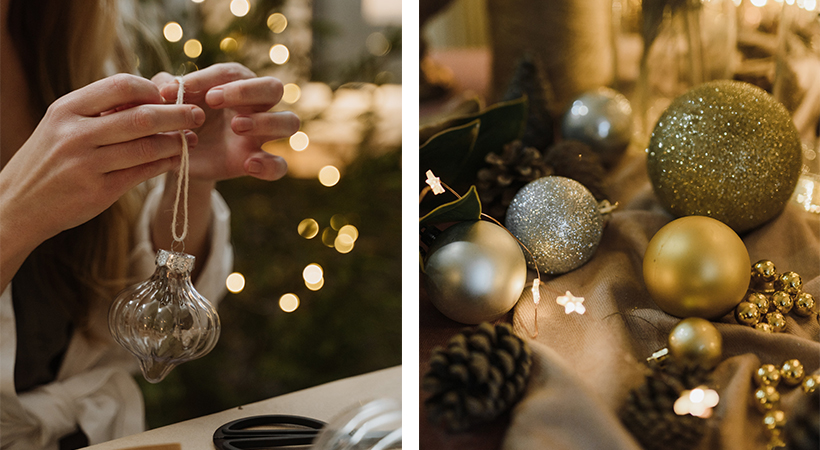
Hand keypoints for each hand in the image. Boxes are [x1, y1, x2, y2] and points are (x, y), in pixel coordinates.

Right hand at [0, 73, 204, 245]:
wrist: (18, 204)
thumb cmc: (50, 159)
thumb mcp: (63, 125)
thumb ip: (100, 111)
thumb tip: (151, 96)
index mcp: (67, 110)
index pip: (121, 86)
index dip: (151, 89)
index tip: (167, 96)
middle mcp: (76, 134)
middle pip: (142, 117)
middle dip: (177, 115)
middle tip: (198, 114)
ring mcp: (87, 164)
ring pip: (147, 148)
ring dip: (176, 142)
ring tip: (191, 139)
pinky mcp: (99, 192)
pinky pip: (143, 173)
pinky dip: (165, 164)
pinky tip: (177, 159)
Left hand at [153, 63, 299, 182]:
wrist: (179, 158)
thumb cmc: (178, 121)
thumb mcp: (165, 105)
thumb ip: (162, 89)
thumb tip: (165, 86)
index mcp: (234, 86)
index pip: (234, 72)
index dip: (211, 77)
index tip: (184, 88)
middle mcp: (255, 107)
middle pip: (274, 87)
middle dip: (247, 90)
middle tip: (214, 100)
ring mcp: (262, 135)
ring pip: (289, 121)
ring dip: (266, 121)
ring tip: (236, 127)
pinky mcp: (260, 161)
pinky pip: (281, 165)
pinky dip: (269, 165)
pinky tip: (248, 165)